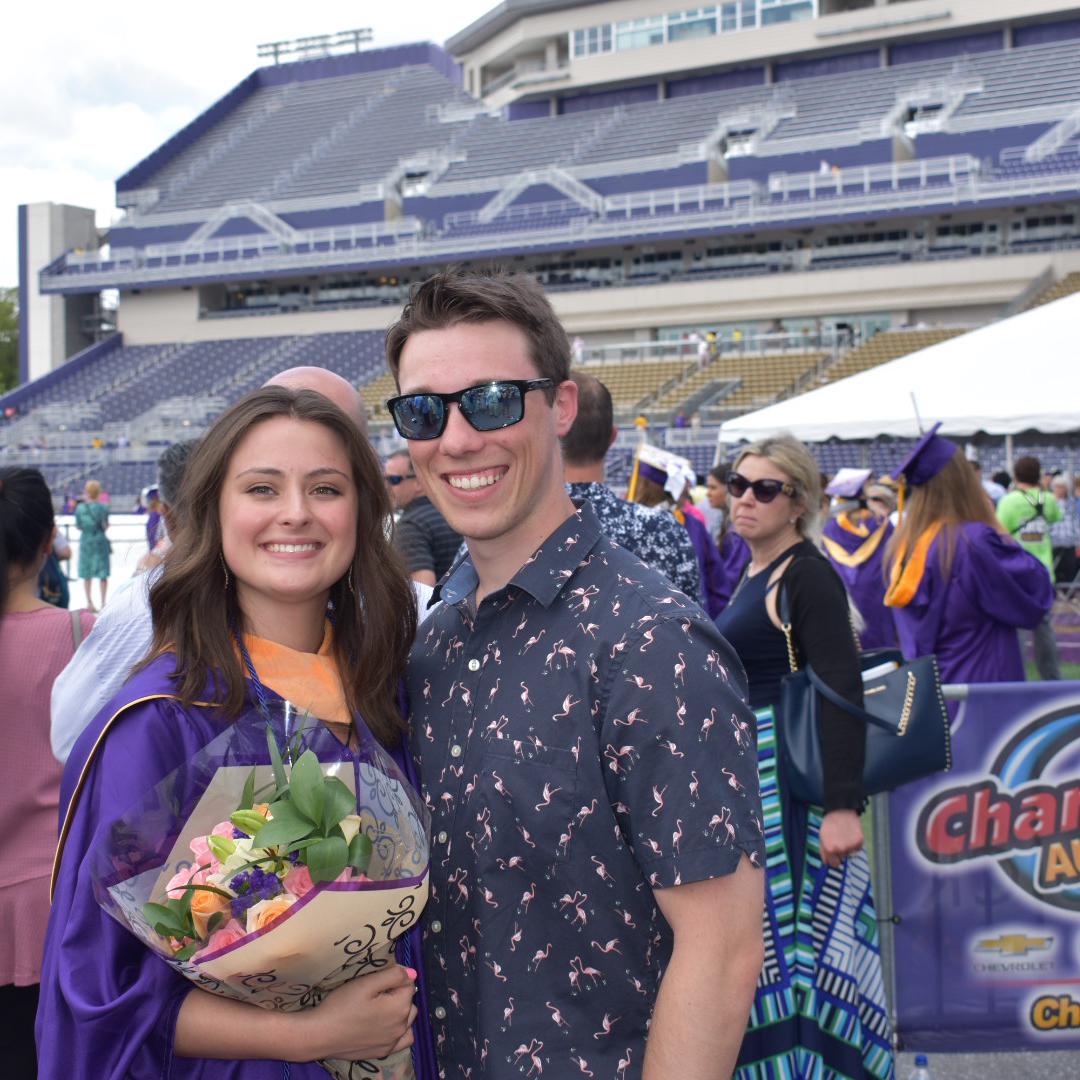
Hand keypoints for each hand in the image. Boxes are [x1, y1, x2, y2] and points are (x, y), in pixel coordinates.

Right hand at [296, 964, 417, 1062]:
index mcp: (399, 1007)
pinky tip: (387, 1025)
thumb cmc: (342, 1004)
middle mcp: (401, 1026)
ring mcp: (393, 1042)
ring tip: (379, 1007)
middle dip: (398, 993)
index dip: (395, 977)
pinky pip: (403, 1039)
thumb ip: (393, 976)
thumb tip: (413, 973)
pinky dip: (400, 1030)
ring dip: (400, 1010)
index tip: (378, 978)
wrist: (321, 1034)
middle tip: (375, 992)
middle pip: (408, 1001)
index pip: (408, 984)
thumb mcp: (366, 983)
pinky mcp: (383, 1052)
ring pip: (407, 1019)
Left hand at [818, 810, 863, 868]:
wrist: (841, 811)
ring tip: (844, 835)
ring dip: (847, 846)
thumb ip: (824, 852)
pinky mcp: (859, 841)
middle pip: (842, 858)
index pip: (833, 864)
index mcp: (829, 849)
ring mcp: (850, 846)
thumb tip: (827, 863)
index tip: (834, 854)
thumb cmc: (830, 824)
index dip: (834, 859)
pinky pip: (857, 848)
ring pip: (849, 853)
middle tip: (838, 841)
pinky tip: (850, 834)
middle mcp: (840, 849)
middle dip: (840, 853)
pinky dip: (855, 843)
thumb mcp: (822, 837)